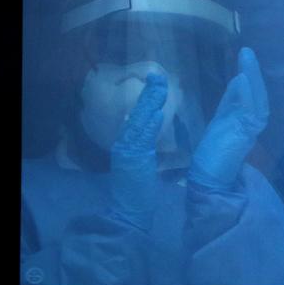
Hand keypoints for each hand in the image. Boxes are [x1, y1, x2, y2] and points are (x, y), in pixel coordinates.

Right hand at [109, 73, 166, 230]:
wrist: (128, 211)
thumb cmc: (139, 188)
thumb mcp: (144, 160)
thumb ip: (147, 141)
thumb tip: (156, 120)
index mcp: (131, 141)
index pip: (139, 113)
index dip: (149, 96)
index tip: (158, 77)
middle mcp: (125, 142)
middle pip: (136, 111)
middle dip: (148, 93)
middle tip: (157, 73)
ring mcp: (126, 149)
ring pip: (137, 121)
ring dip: (148, 102)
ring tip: (158, 85)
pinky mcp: (130, 159)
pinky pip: (139, 139)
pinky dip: (147, 126)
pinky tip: (154, 114)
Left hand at [189, 47, 269, 191]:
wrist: (209, 180)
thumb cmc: (212, 156)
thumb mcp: (220, 122)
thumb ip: (230, 103)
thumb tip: (237, 80)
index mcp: (246, 119)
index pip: (251, 93)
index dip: (249, 75)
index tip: (244, 56)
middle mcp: (252, 123)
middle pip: (259, 94)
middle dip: (254, 72)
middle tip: (247, 51)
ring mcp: (250, 129)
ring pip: (257, 99)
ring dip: (253, 77)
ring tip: (247, 57)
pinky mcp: (244, 135)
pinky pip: (248, 111)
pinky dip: (245, 93)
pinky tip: (241, 78)